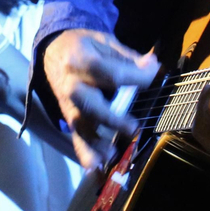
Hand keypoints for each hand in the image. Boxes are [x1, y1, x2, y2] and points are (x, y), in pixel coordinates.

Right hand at [41, 29, 158, 166]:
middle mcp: (72, 85)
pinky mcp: (69, 118)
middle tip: (133, 128)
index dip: (136, 76)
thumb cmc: (84, 46)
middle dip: (111, 118)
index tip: (156, 75)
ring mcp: (69, 104)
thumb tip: (152, 65)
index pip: (111, 73)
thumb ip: (127, 56)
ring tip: (113, 155)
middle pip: (90, 104)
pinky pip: (76, 137)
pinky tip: (94, 169)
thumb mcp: (104, 42)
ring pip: (82, 126)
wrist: (53, 51)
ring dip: (98, 143)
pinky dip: (85, 154)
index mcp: (81, 61)